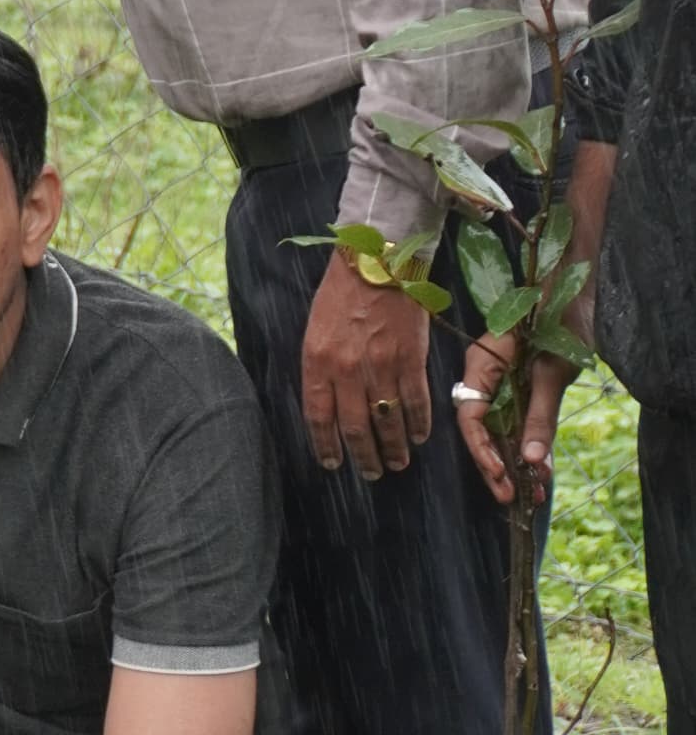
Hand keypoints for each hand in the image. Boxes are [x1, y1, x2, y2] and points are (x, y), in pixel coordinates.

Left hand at [300, 250, 433, 481]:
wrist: (376, 262)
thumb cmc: (340, 297)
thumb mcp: (314, 333)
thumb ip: (320, 370)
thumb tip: (327, 408)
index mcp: (318, 363)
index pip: (319, 418)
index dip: (326, 446)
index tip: (333, 464)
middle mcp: (348, 370)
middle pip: (356, 428)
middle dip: (366, 457)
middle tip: (373, 472)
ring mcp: (381, 366)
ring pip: (388, 421)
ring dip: (395, 448)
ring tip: (398, 462)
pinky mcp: (411, 359)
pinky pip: (417, 402)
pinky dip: (420, 424)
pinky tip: (420, 436)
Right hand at [454, 334, 582, 509]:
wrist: (579, 294)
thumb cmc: (562, 321)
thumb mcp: (552, 372)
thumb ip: (539, 416)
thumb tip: (532, 460)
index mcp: (481, 364)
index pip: (470, 415)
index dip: (482, 448)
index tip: (501, 473)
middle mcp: (486, 375)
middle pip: (483, 428)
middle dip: (497, 465)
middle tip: (511, 497)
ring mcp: (503, 382)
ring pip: (502, 429)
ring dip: (516, 461)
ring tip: (532, 493)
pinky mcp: (521, 387)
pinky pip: (519, 422)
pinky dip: (531, 445)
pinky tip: (542, 470)